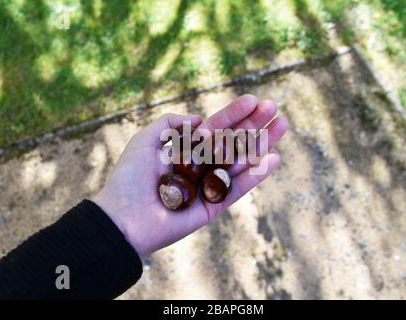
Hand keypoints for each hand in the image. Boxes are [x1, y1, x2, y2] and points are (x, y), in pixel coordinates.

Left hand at [93, 94, 288, 257]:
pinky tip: (272, 158)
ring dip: (262, 145)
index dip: (234, 114)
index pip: (216, 128)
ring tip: (281, 126)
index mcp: (186, 150)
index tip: (254, 100)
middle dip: (254, 125)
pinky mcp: (213, 207)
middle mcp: (200, 166)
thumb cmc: (130, 178)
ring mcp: (209, 186)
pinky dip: (255, 175)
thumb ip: (169, 124)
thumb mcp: (144, 140)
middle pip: (233, 142)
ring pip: (240, 162)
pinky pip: (237, 189)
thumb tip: (200, 120)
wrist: (123, 219)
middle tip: (274, 108)